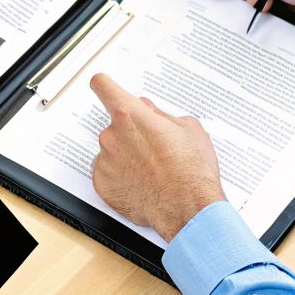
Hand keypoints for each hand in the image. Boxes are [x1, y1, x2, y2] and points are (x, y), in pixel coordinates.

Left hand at [90, 74, 227, 240]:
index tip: (104, 86)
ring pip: (112, 151)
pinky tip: (141, 183)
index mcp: (130, 115)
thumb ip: (161, 114)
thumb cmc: (191, 170)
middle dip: (130, 133)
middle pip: (114, 125)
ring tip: (151, 170)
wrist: (188, 208)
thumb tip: (150, 112)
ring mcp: (105, 161)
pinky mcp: (102, 185)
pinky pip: (108, 174)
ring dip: (125, 156)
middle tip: (152, 148)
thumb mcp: (188, 128)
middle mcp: (112, 135)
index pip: (103, 86)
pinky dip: (120, 177)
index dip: (105, 85)